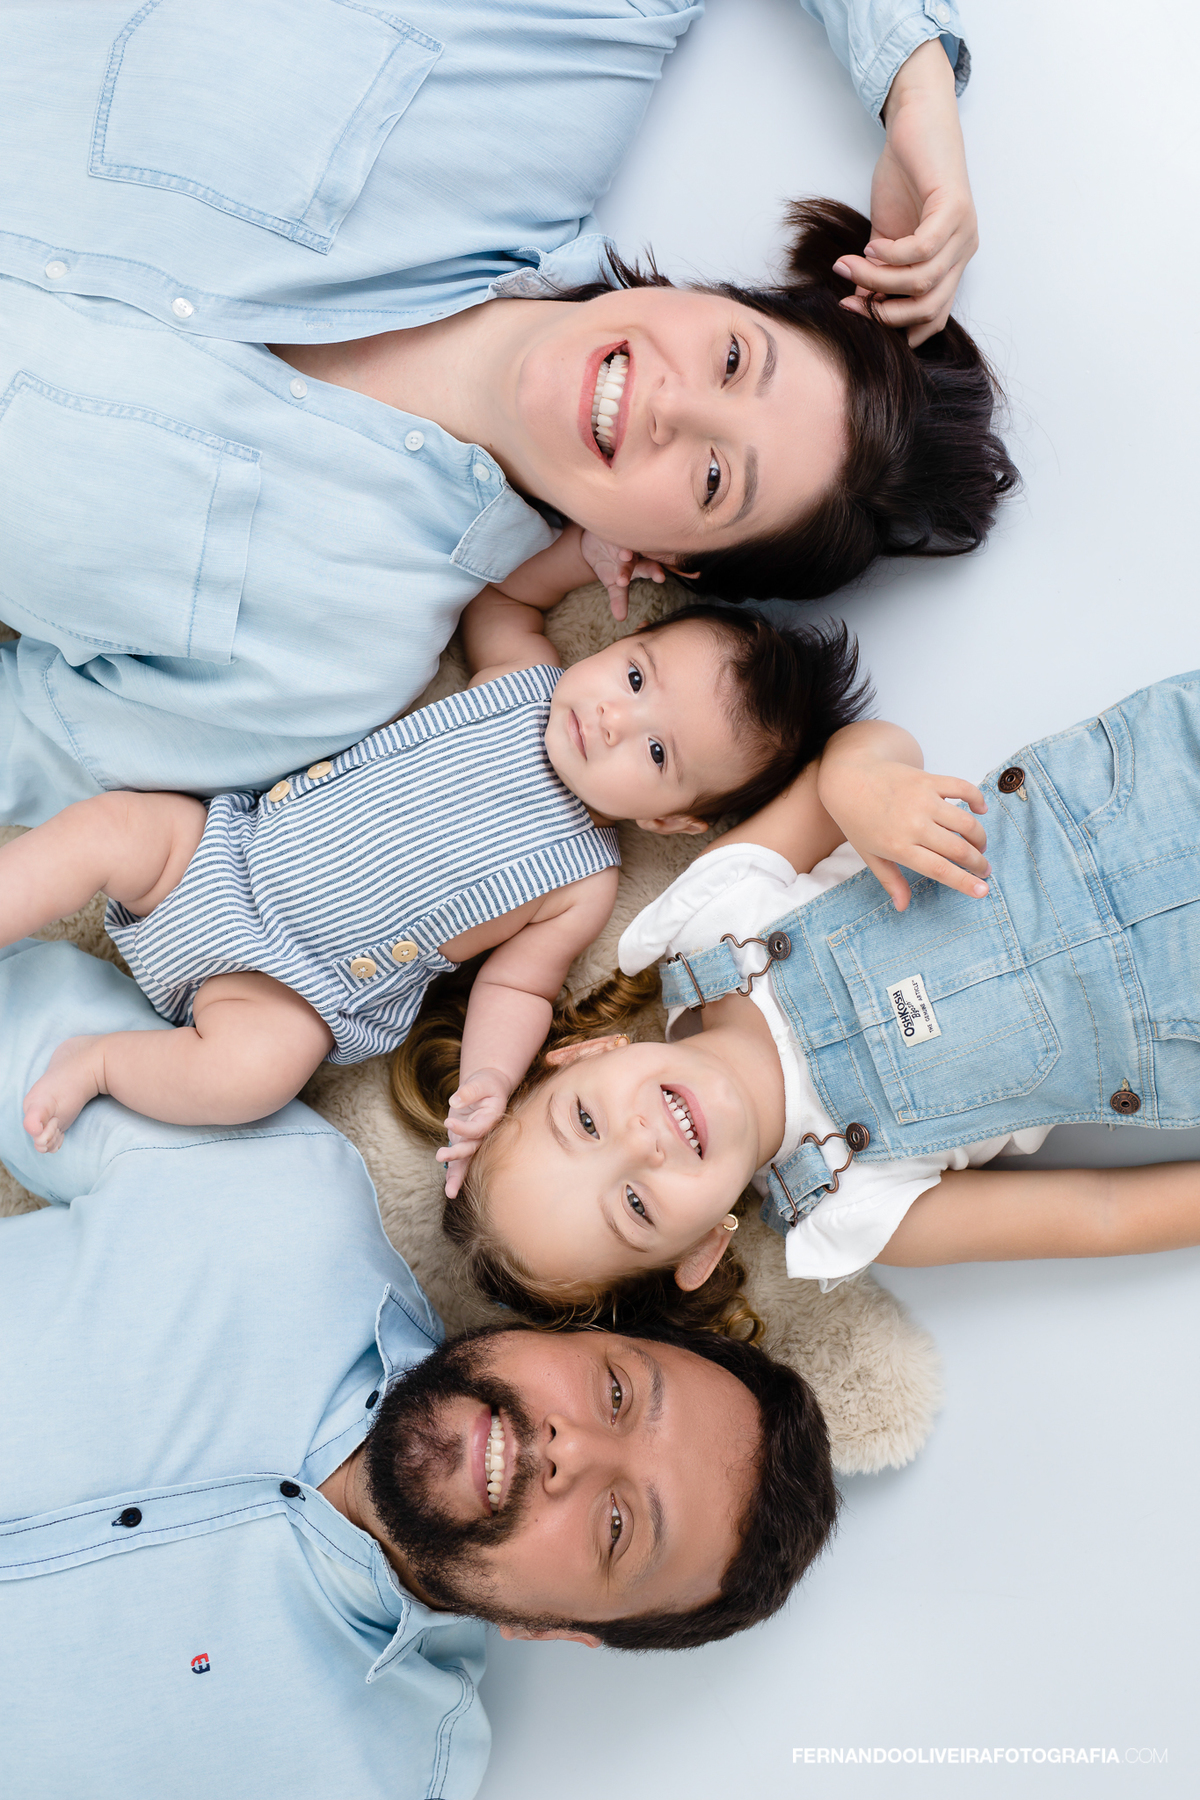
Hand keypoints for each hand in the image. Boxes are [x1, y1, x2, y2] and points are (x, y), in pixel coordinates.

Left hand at [435, 1067, 512, 1197]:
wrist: (488, 1087)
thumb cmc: (486, 1084)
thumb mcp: (480, 1082)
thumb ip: (468, 1091)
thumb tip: (454, 1102)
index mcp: (492, 1119)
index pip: (477, 1129)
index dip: (464, 1129)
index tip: (448, 1122)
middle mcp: (484, 1134)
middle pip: (472, 1148)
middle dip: (457, 1155)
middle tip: (441, 1155)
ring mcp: (473, 1140)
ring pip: (466, 1161)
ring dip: (457, 1176)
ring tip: (450, 1192)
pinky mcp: (463, 1141)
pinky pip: (459, 1161)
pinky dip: (453, 1174)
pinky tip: (449, 1190)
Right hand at [579, 530, 665, 620]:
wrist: (593, 547)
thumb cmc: (609, 566)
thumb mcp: (614, 584)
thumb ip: (619, 599)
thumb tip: (620, 618)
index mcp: (641, 564)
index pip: (650, 569)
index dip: (656, 572)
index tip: (661, 578)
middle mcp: (637, 550)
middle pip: (643, 554)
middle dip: (647, 560)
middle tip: (653, 569)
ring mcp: (625, 538)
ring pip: (629, 544)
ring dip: (628, 550)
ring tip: (625, 555)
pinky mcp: (613, 528)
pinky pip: (614, 530)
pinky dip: (613, 533)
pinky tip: (612, 537)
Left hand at [821, 757, 989, 910]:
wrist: (848, 778)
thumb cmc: (857, 820)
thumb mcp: (869, 855)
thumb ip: (890, 880)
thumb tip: (902, 907)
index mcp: (899, 847)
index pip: (941, 870)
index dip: (965, 882)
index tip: (983, 890)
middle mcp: (914, 825)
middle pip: (959, 849)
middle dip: (978, 863)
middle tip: (983, 869)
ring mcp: (923, 800)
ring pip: (966, 822)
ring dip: (980, 837)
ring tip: (979, 846)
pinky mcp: (928, 780)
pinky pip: (963, 788)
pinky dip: (977, 799)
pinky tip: (980, 810)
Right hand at [833, 39, 977, 346]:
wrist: (918, 119)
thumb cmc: (904, 173)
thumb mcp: (884, 234)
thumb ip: (877, 272)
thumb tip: (859, 303)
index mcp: (949, 263)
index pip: (930, 318)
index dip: (892, 327)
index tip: (855, 313)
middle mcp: (962, 252)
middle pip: (928, 309)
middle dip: (884, 314)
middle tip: (848, 302)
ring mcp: (963, 232)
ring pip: (922, 282)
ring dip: (878, 281)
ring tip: (850, 266)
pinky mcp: (955, 209)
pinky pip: (923, 250)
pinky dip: (893, 255)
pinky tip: (870, 246)